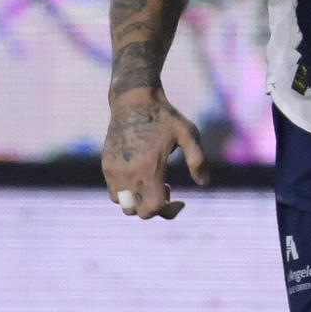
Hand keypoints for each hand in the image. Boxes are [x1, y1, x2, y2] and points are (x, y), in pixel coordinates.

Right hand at [102, 90, 208, 221]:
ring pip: (124, 205)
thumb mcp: (188, 133)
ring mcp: (114, 171)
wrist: (133, 99)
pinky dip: (127, 192)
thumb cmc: (164, 116)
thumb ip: (198, 160)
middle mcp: (128, 174)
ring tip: (151, 182)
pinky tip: (140, 175)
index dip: (169, 211)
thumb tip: (203, 183)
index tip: (179, 201)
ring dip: (139, 201)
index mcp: (148, 169)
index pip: (153, 209)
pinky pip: (114, 192)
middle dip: (154, 207)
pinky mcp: (106, 165)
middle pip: (139, 212)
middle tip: (166, 188)